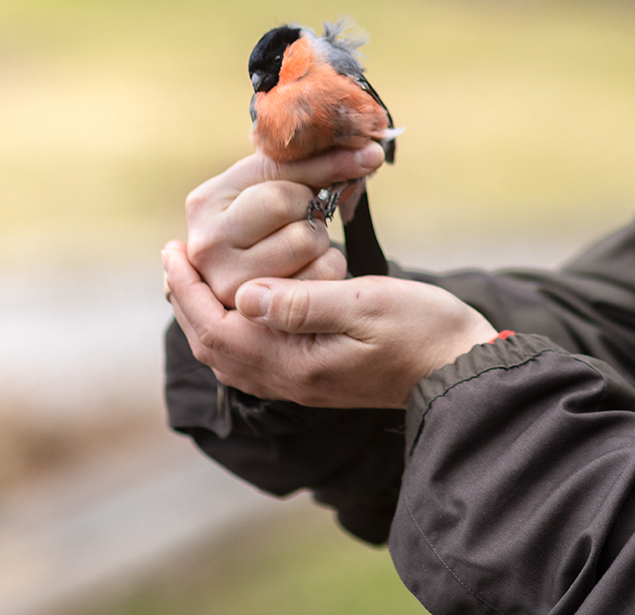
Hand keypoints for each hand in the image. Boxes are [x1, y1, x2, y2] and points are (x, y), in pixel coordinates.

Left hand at [163, 242, 498, 407]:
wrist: (460, 368)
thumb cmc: (423, 330)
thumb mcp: (366, 303)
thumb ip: (303, 302)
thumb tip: (245, 295)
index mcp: (296, 363)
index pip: (220, 328)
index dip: (190, 291)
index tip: (174, 251)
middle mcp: (290, 381)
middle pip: (216, 346)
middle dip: (189, 302)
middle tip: (174, 260)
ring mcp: (302, 383)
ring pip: (231, 356)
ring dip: (206, 317)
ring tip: (197, 280)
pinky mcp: (316, 378)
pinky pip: (252, 359)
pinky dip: (232, 330)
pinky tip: (241, 307)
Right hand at [183, 143, 383, 305]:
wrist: (242, 276)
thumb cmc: (265, 220)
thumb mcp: (274, 185)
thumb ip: (315, 164)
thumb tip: (369, 154)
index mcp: (205, 203)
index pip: (279, 177)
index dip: (327, 165)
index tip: (367, 157)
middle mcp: (207, 246)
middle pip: (291, 211)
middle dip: (311, 210)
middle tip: (305, 216)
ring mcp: (228, 285)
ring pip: (306, 243)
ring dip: (320, 242)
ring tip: (303, 244)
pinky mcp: (255, 315)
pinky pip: (319, 279)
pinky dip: (327, 269)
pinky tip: (309, 269)